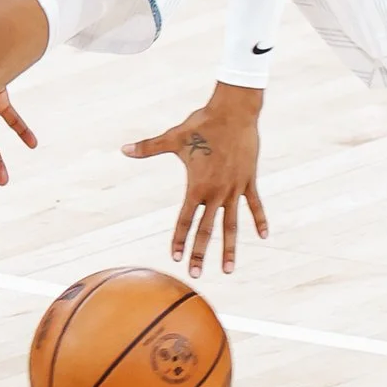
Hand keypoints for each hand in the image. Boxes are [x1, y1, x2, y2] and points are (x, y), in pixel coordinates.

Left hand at [123, 83, 269, 277]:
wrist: (234, 112)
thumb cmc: (202, 124)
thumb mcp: (173, 138)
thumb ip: (148, 147)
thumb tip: (123, 149)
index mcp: (197, 186)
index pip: (185, 220)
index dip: (179, 239)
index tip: (176, 258)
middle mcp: (216, 192)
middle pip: (207, 229)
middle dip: (200, 253)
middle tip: (196, 274)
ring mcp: (235, 188)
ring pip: (232, 224)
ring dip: (230, 248)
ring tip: (229, 270)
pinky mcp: (249, 180)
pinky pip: (255, 205)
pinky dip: (259, 220)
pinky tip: (263, 236)